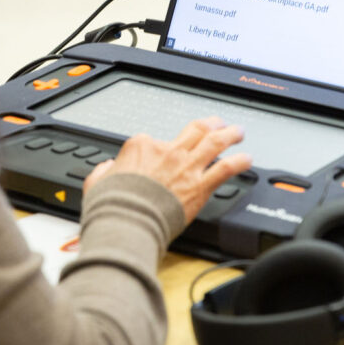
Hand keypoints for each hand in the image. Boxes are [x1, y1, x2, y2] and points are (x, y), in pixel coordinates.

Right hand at [83, 117, 251, 222]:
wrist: (127, 221)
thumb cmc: (112, 205)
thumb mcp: (96, 182)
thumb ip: (103, 171)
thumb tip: (107, 168)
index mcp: (140, 147)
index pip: (154, 139)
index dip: (161, 145)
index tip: (164, 151)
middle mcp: (167, 151)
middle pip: (194, 130)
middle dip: (209, 124)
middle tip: (217, 123)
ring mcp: (186, 166)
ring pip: (214, 142)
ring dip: (229, 134)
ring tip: (238, 132)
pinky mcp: (199, 186)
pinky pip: (225, 169)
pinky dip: (238, 162)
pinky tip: (247, 159)